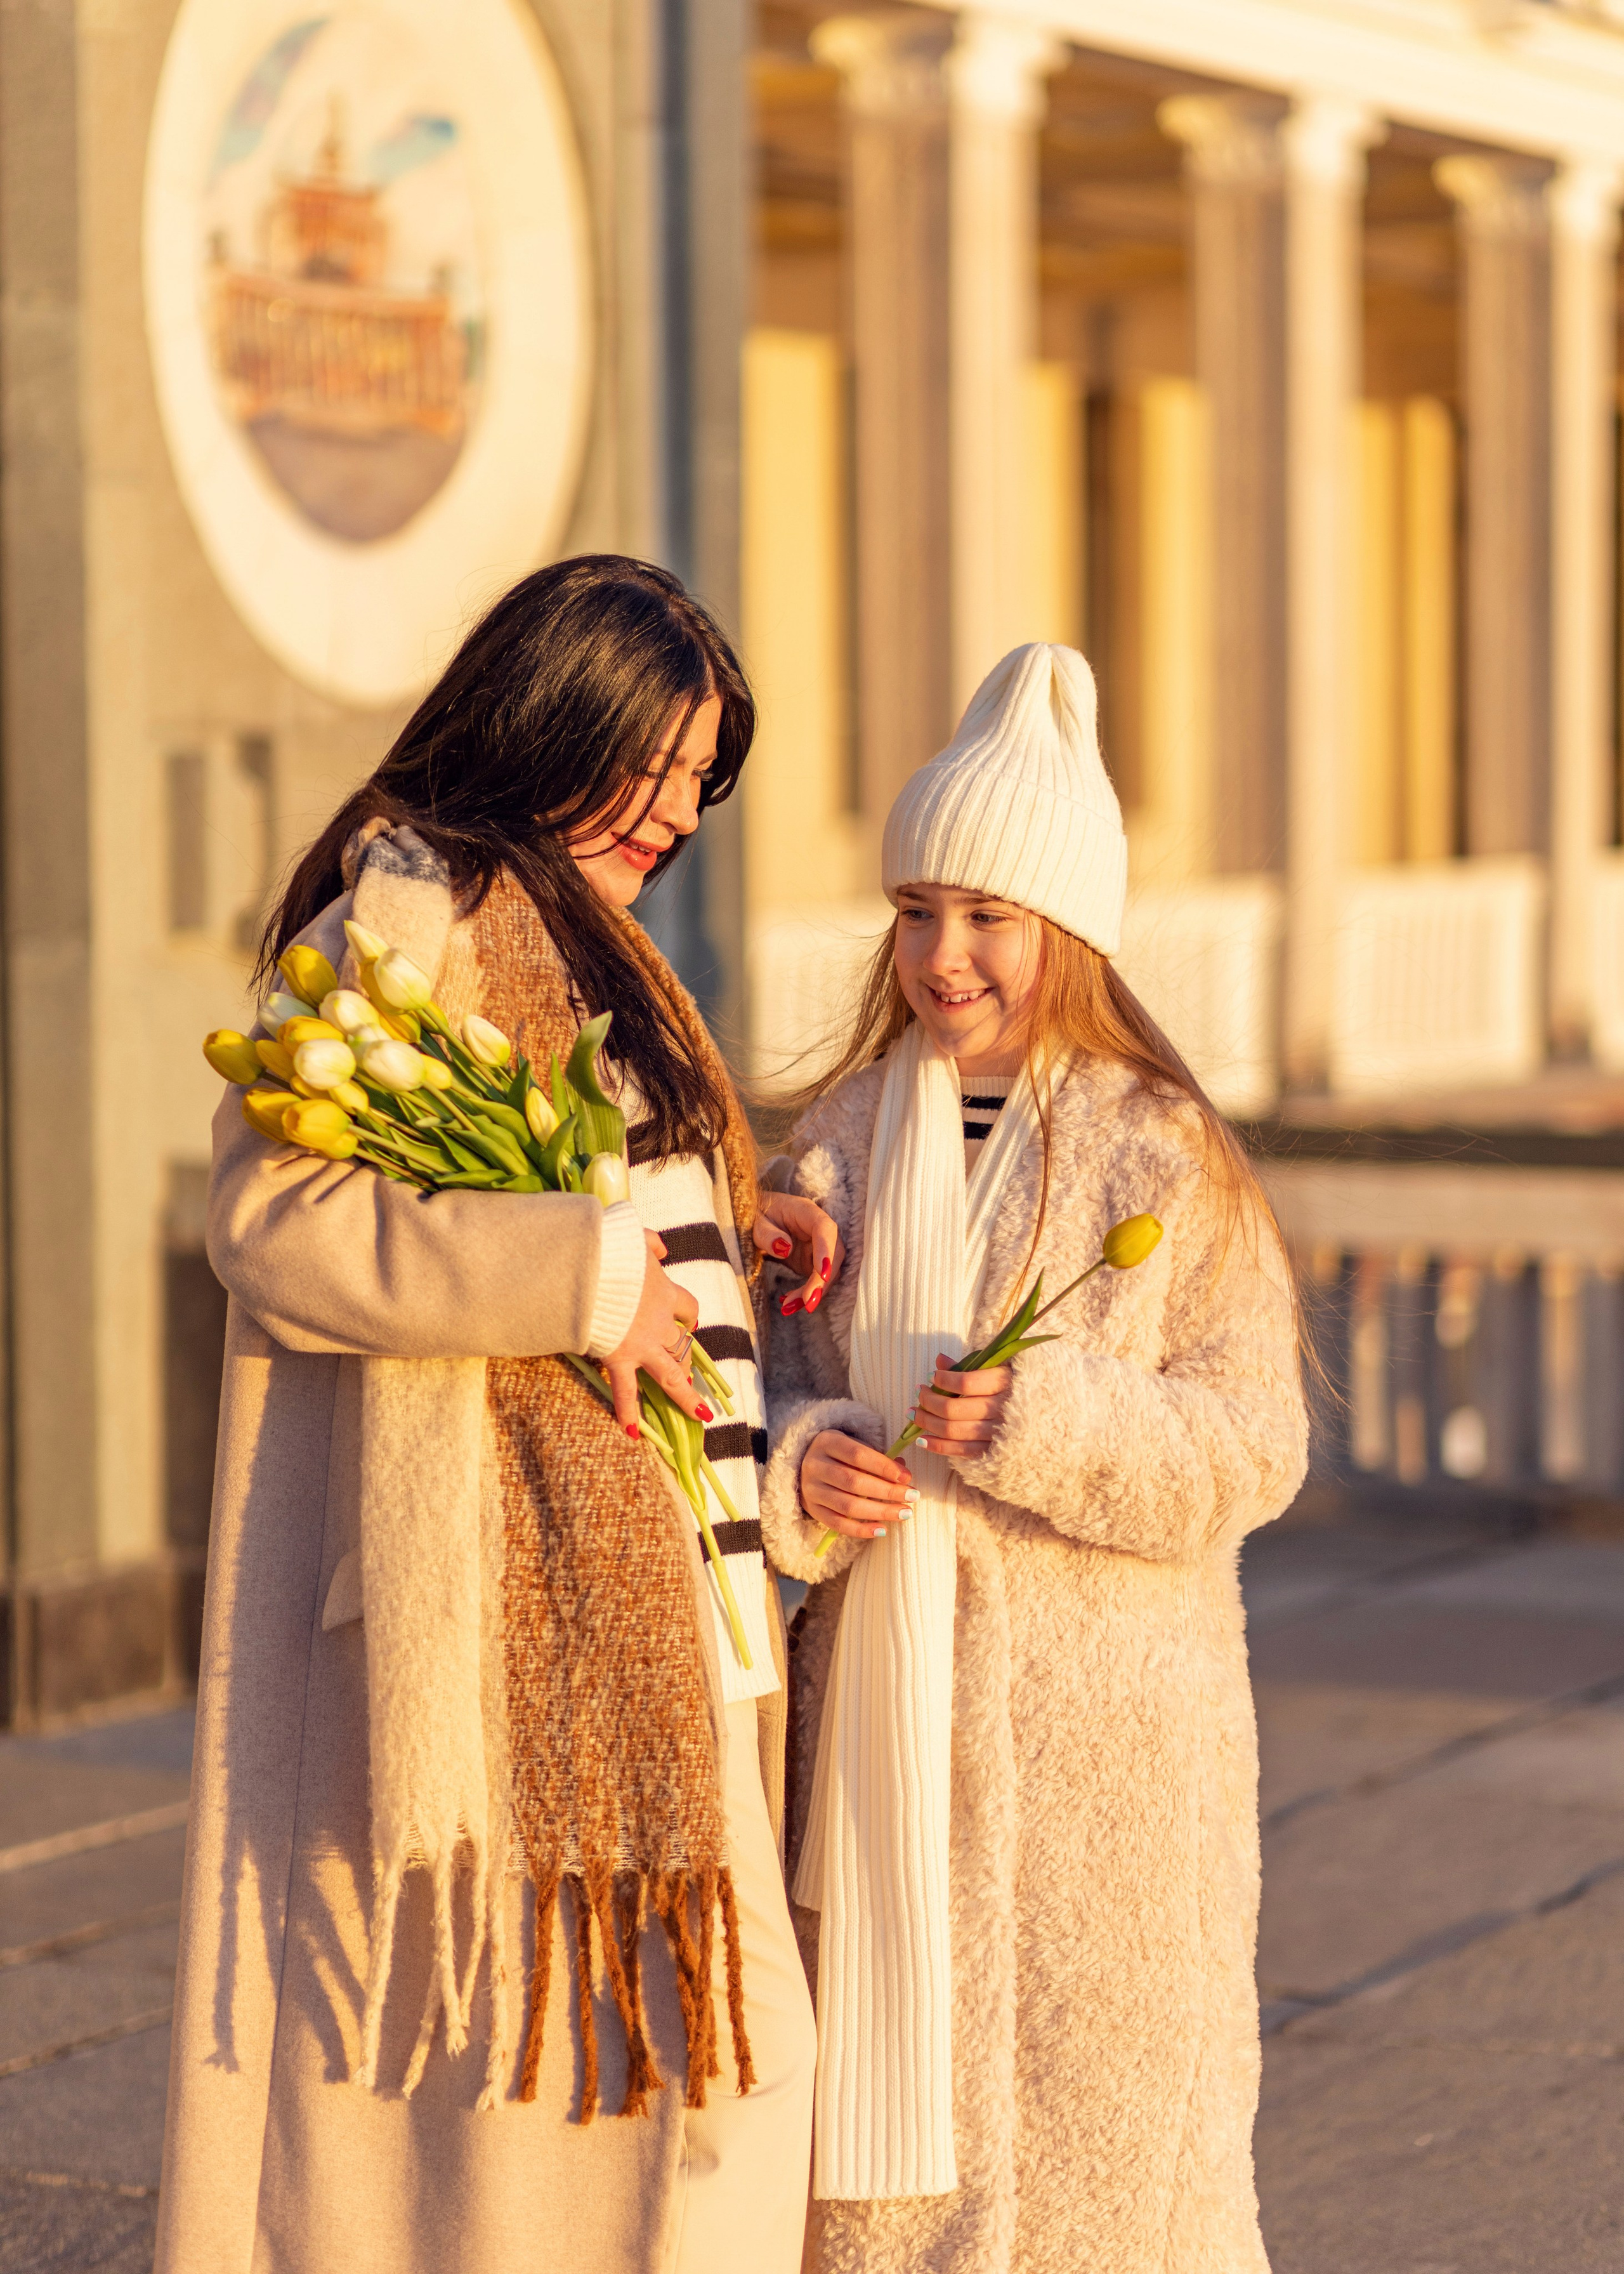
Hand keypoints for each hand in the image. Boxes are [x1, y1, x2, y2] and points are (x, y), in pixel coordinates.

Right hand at [602, 1230, 705, 1437]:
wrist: (586, 1264)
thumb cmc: (608, 1247)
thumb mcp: (635, 1236)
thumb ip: (651, 1243)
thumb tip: (663, 1250)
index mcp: (663, 1290)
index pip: (687, 1308)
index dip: (689, 1319)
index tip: (688, 1325)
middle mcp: (658, 1320)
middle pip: (683, 1345)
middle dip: (687, 1361)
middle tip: (689, 1375)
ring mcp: (641, 1342)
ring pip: (671, 1374)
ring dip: (685, 1396)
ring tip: (700, 1414)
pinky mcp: (618, 1356)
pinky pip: (626, 1390)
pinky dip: (628, 1413)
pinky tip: (633, 1433)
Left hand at [755, 1191, 843, 1318]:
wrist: (754, 1217)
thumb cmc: (754, 1214)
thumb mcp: (754, 1223)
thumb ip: (767, 1235)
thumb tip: (786, 1248)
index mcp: (805, 1211)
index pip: (825, 1229)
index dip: (827, 1251)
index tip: (821, 1275)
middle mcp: (817, 1228)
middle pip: (834, 1253)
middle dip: (822, 1281)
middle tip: (807, 1303)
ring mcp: (817, 1245)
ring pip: (828, 1270)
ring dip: (814, 1291)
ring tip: (789, 1306)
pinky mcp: (812, 1260)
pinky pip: (817, 1279)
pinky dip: (806, 1292)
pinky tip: (789, 1302)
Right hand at [799, 1429, 916, 1540]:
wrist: (806, 1466)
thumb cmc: (840, 1455)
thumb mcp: (855, 1446)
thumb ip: (878, 1458)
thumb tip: (903, 1474)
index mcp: (827, 1442)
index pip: (858, 1455)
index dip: (884, 1467)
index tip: (907, 1477)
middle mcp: (815, 1465)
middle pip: (853, 1482)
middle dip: (887, 1491)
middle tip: (912, 1497)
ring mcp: (811, 1489)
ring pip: (847, 1505)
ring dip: (879, 1512)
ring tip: (903, 1513)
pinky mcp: (812, 1509)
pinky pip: (837, 1524)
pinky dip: (861, 1530)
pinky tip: (882, 1530)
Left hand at [913, 1356, 1013, 1455]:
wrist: (1047, 1417)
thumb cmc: (1017, 1387)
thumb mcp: (999, 1369)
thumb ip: (969, 1365)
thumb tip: (939, 1360)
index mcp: (1005, 1383)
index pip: (966, 1382)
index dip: (944, 1379)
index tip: (931, 1376)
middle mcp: (1002, 1409)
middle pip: (953, 1408)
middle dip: (928, 1401)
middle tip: (918, 1393)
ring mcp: (998, 1434)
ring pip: (953, 1430)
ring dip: (927, 1422)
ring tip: (912, 1414)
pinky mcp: (993, 1452)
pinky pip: (960, 1451)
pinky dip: (937, 1446)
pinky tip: (921, 1440)